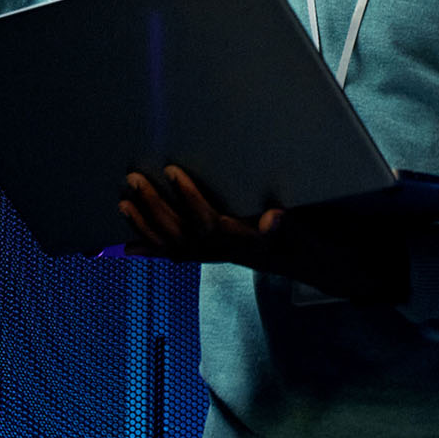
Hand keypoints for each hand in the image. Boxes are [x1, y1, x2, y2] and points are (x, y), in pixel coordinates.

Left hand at [119, 166, 409, 303]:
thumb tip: (274, 217)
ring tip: (123, 203)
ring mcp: (217, 256)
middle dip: (155, 207)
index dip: (188, 198)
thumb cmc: (308, 244)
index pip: (210, 222)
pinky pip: (176, 256)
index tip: (172, 171)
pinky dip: (151, 250)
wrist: (315, 266)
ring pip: (174, 245)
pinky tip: (127, 246)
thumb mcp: (305, 234)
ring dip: (146, 226)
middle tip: (134, 179)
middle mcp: (225, 252)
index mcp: (244, 243)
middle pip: (182, 234)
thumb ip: (289, 227)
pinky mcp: (213, 255)